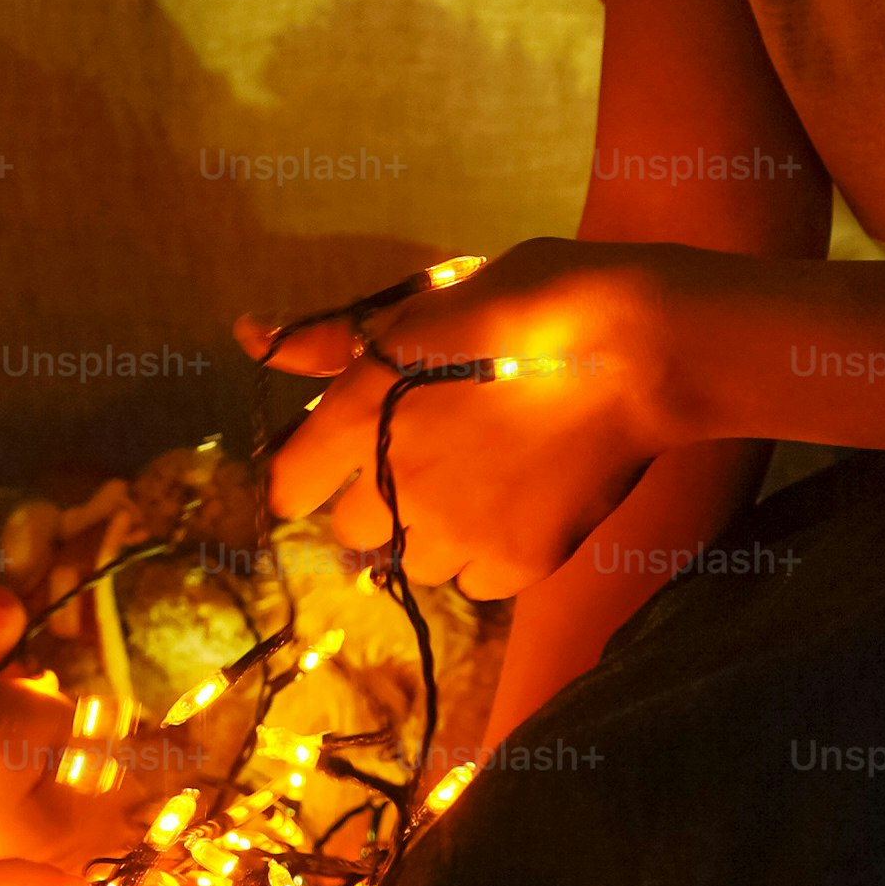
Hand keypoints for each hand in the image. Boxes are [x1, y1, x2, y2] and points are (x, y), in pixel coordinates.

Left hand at [238, 238, 690, 599]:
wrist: (639, 345)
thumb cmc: (528, 303)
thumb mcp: (420, 304)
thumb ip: (329, 339)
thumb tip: (245, 331)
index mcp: (360, 410)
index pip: (289, 485)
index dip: (309, 474)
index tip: (337, 462)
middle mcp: (397, 481)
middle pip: (352, 527)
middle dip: (380, 496)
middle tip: (434, 452)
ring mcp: (458, 530)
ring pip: (415, 559)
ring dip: (435, 530)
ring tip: (486, 476)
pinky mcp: (517, 562)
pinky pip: (477, 582)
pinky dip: (490, 554)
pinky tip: (522, 501)